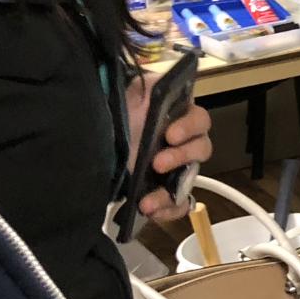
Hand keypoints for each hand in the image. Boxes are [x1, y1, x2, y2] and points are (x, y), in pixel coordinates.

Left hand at [125, 73, 212, 221]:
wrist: (97, 138)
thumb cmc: (118, 111)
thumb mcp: (129, 92)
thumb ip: (144, 88)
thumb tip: (154, 86)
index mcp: (179, 117)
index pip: (200, 120)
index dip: (189, 128)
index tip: (170, 134)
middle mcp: (184, 144)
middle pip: (201, 150)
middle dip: (181, 157)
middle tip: (157, 163)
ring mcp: (177, 169)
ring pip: (190, 182)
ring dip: (171, 193)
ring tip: (147, 201)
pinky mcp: (165, 190)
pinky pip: (180, 204)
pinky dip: (170, 210)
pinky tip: (151, 212)